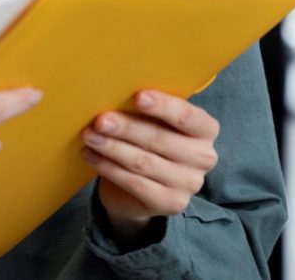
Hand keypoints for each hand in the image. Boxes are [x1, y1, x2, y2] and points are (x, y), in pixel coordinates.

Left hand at [80, 90, 219, 245]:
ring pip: (143, 162)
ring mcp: (189, 184)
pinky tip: (90, 155)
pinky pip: (135, 183)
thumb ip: (146, 108)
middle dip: (126, 128)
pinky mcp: (171, 203)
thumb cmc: (147, 139)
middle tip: (100, 120)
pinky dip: (108, 168)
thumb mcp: (153, 120)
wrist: (143, 187)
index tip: (137, 97)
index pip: (186, 116)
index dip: (163, 106)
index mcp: (205, 129)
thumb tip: (115, 89)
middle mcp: (203, 157)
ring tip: (89, 136)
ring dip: (112, 147)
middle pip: (160, 139)